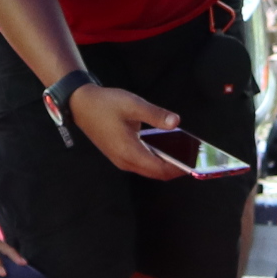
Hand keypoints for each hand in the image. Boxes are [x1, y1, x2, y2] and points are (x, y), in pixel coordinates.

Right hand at [70, 84, 193, 179]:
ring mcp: (121, 161)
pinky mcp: (120, 156)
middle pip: (157, 174)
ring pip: (150, 170)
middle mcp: (126, 162)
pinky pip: (143, 164)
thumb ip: (156, 115)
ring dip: (167, 165)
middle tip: (194, 157)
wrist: (81, 105)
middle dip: (176, 168)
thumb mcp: (133, 104)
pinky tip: (167, 148)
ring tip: (184, 153)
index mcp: (129, 152)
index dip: (180, 168)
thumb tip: (176, 122)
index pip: (161, 169)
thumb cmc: (106, 104)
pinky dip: (157, 160)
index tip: (196, 162)